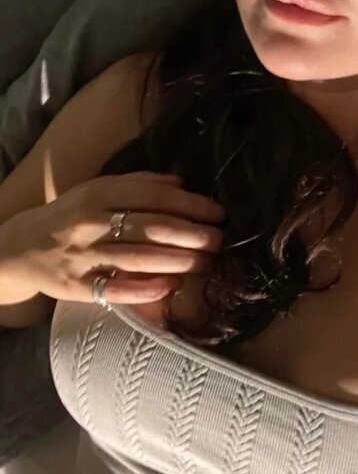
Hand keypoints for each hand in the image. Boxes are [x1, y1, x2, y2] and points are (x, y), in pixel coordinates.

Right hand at [0, 171, 224, 307]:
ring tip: (206, 263)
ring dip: (180, 262)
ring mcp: (84, 256)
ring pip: (140, 259)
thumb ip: (139, 183)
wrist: (23, 247)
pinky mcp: (79, 287)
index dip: (190, 204)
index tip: (216, 212)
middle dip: (193, 235)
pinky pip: (119, 290)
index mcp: (98, 193)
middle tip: (218, 240)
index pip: (153, 196)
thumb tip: (181, 183)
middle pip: (152, 228)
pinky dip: (149, 288)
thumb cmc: (72, 215)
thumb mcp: (98, 189)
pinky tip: (172, 285)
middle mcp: (90, 223)